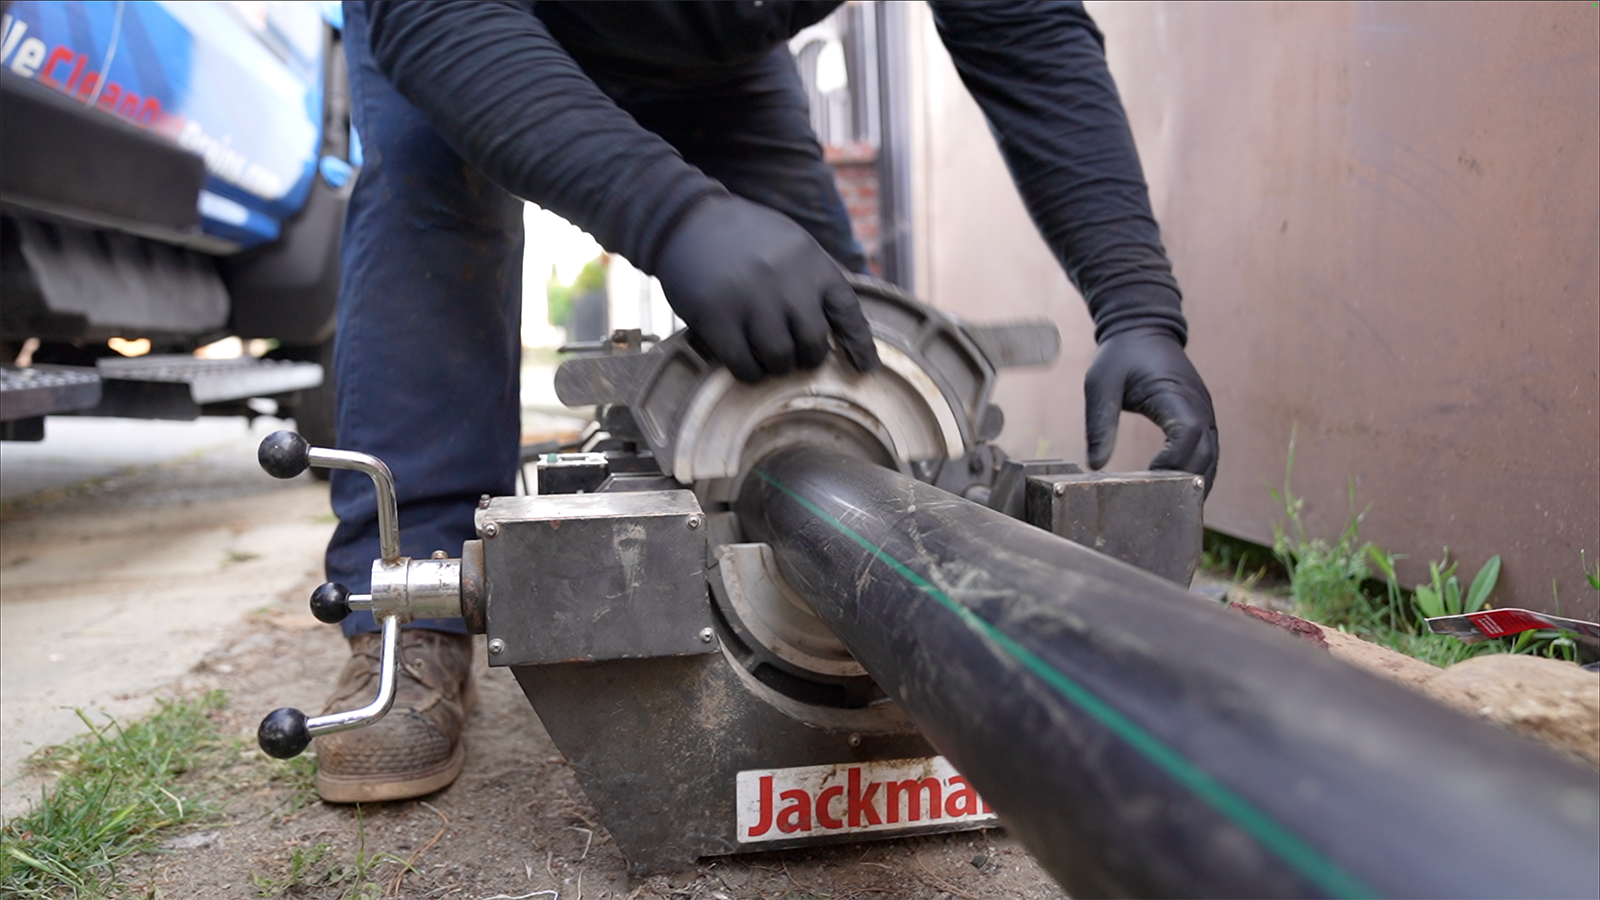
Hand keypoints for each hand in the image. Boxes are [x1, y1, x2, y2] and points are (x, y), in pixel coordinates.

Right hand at [654, 195, 879, 382]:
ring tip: (767, 359)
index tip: (865, 369)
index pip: (848, 312)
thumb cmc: (744, 238)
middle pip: (814, 344)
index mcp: (812, 263)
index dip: (860, 346)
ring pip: (780, 359)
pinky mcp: (717, 317)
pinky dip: (749, 373)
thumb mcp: (792, 245)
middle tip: (794, 357)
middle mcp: (788, 282)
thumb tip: (838, 332)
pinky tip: (745, 365)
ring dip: (776, 367)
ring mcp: (752, 300)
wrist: (688, 219)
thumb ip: (814, 280)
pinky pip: (744, 365)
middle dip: (807, 358)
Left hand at [1085, 327, 1218, 495]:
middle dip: (1187, 481)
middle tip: (1161, 504)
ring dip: (1196, 483)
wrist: (1143, 330)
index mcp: (1175, 393)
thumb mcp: (1100, 383)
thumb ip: (1099, 422)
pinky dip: (1198, 473)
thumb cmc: (1121, 356)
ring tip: (1175, 508)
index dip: (1175, 458)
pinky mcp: (1201, 418)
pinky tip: (1181, 493)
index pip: (1189, 431)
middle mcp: (1198, 404)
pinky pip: (1208, 451)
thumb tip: (1095, 464)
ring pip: (1212, 457)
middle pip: (1206, 452)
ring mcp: (1204, 411)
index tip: (1151, 474)